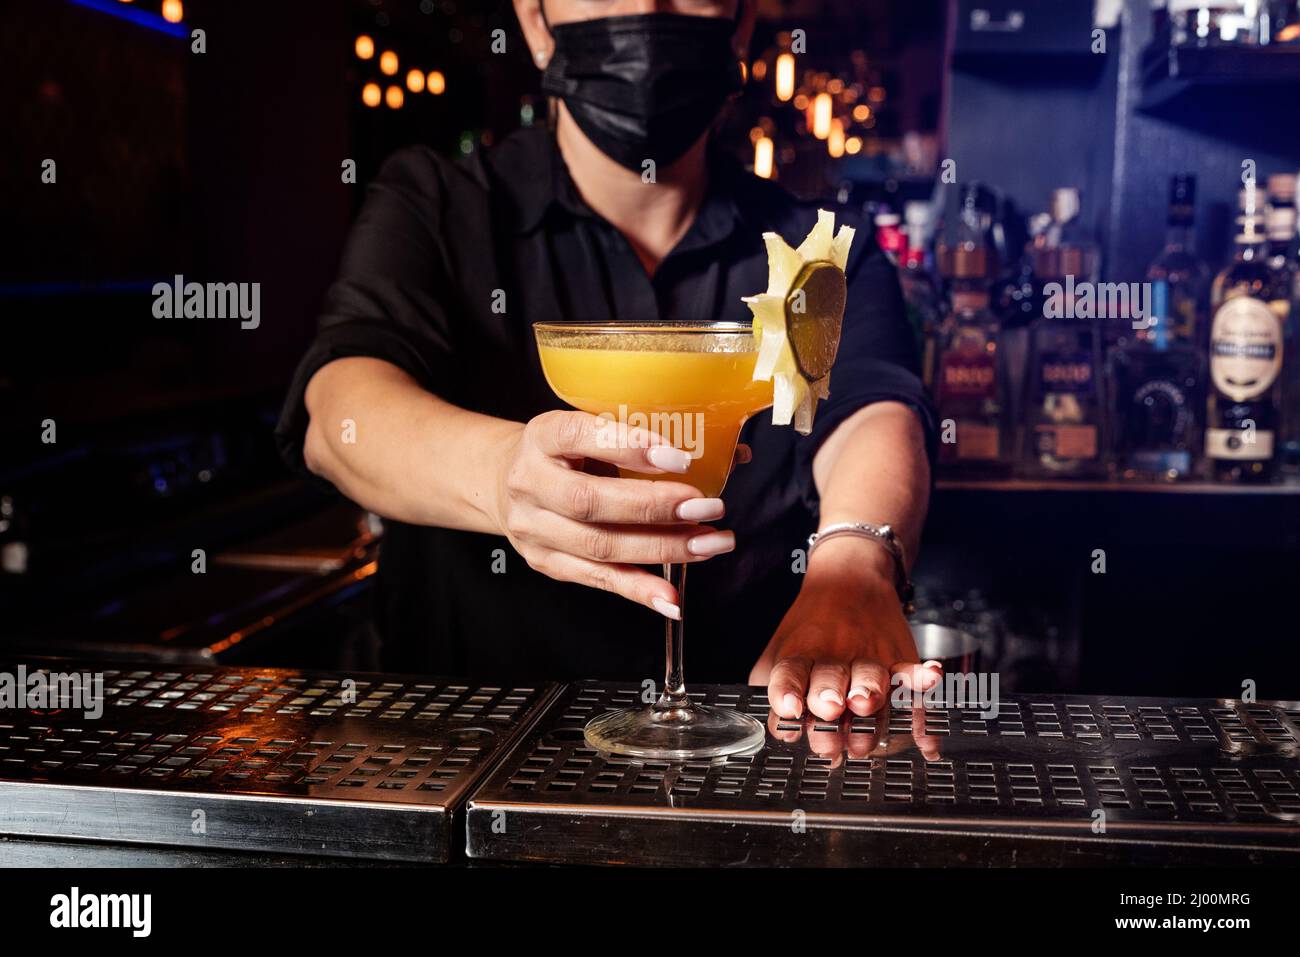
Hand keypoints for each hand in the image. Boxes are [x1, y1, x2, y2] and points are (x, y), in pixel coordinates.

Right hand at [492, 410, 737, 617]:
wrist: (506, 482)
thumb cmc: (565, 452)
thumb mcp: (590, 429)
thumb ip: (643, 437)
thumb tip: (733, 452)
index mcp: (543, 436)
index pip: (582, 436)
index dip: (630, 447)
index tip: (679, 458)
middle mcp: (532, 483)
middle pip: (591, 501)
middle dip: (655, 508)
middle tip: (708, 507)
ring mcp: (536, 529)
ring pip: (599, 546)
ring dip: (662, 549)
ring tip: (710, 543)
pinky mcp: (548, 563)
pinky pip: (598, 580)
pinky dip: (639, 590)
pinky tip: (673, 597)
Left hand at [749, 536, 940, 718]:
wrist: (849, 578)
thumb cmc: (811, 625)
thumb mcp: (778, 650)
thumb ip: (769, 686)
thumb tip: (775, 726)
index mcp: (801, 657)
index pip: (789, 675)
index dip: (787, 692)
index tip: (789, 706)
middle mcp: (834, 660)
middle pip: (829, 683)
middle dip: (828, 698)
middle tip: (829, 708)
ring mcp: (868, 659)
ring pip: (870, 681)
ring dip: (867, 693)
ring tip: (862, 702)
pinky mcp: (897, 658)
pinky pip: (911, 669)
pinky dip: (922, 676)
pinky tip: (929, 677)